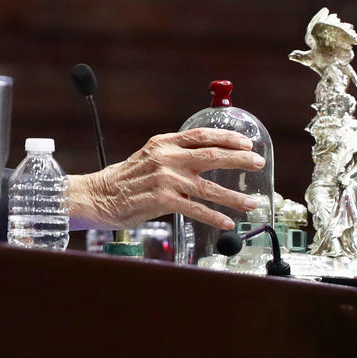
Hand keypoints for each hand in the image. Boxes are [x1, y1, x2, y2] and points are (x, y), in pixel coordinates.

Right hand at [67, 128, 263, 230]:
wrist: (99, 196)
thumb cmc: (124, 179)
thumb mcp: (148, 157)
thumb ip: (173, 155)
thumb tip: (204, 157)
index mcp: (163, 143)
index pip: (202, 135)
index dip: (227, 137)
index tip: (246, 142)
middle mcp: (166, 158)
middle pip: (212, 156)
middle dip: (240, 159)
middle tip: (257, 163)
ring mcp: (165, 179)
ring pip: (209, 187)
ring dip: (234, 196)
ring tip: (252, 203)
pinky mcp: (162, 201)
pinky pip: (196, 209)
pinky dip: (214, 217)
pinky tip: (227, 223)